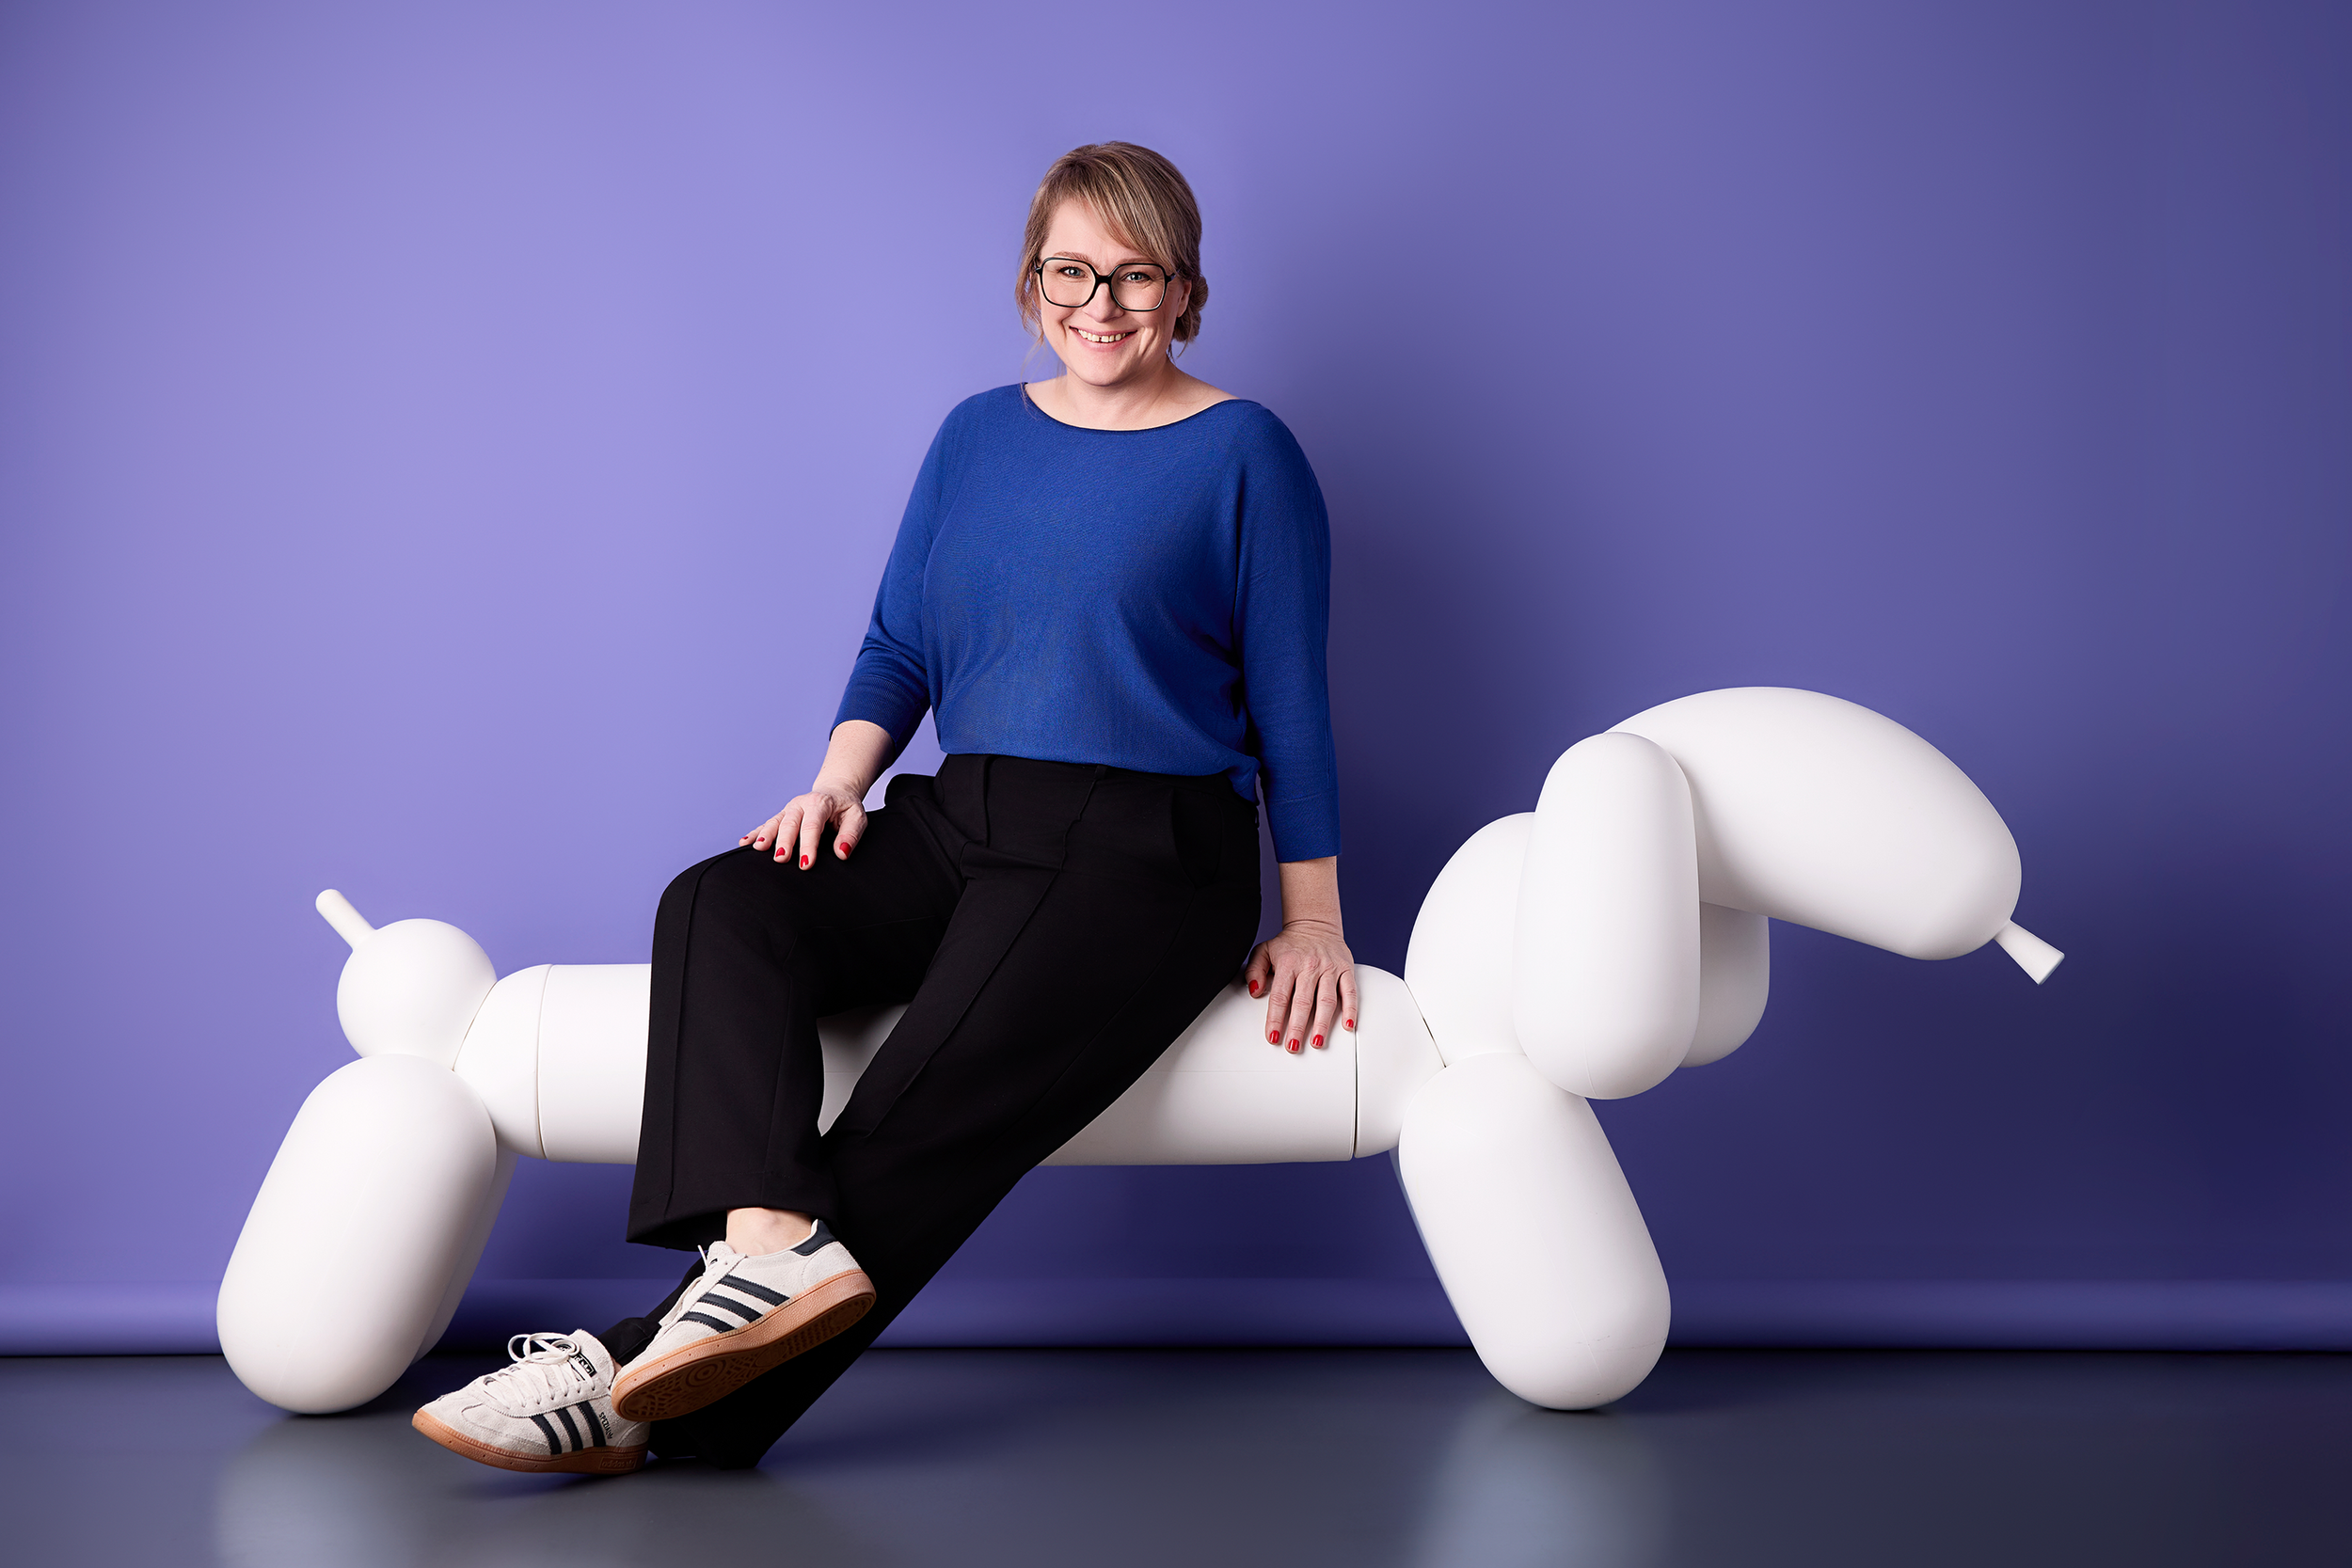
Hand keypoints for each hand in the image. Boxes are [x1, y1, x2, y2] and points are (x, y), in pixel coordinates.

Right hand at [742, 781, 865, 867]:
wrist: (836, 792)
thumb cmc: (846, 808)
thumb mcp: (857, 818)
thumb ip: (851, 834)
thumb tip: (842, 853)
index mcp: (820, 803)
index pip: (812, 826)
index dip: (808, 845)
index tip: (806, 863)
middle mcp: (801, 804)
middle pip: (790, 823)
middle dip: (784, 841)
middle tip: (781, 859)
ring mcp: (789, 809)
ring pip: (775, 822)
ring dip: (765, 835)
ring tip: (758, 848)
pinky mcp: (783, 816)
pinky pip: (767, 824)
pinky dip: (755, 833)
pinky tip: (744, 842)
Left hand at [1244, 921, 1356, 1053]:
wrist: (1315, 923)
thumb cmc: (1289, 944)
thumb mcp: (1264, 951)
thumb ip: (1255, 971)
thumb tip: (1254, 990)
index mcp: (1288, 963)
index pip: (1280, 996)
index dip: (1276, 1018)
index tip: (1273, 1036)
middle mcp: (1310, 966)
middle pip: (1303, 1002)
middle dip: (1297, 1027)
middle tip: (1293, 1046)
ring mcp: (1329, 969)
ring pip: (1327, 1000)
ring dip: (1322, 1024)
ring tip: (1317, 1042)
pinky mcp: (1346, 969)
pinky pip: (1350, 992)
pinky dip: (1350, 1010)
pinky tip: (1347, 1025)